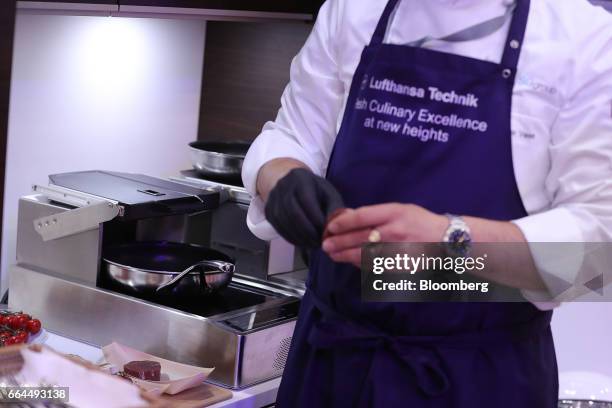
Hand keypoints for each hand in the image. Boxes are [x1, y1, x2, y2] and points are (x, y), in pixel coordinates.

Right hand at [265, 168, 343, 247]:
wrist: (289, 182)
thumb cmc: (315, 189)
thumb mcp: (329, 193)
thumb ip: (334, 209)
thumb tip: (335, 229)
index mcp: (301, 178)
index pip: (307, 201)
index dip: (317, 220)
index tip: (327, 233)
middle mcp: (283, 186)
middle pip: (294, 214)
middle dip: (308, 232)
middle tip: (320, 243)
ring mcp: (273, 199)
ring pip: (285, 223)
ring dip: (300, 238)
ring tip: (313, 245)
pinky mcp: (268, 211)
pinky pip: (279, 228)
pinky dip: (292, 238)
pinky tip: (302, 242)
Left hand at [321, 203, 446, 265]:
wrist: (446, 241)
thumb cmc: (420, 221)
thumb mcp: (400, 209)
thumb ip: (376, 213)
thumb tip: (348, 217)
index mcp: (394, 212)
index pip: (361, 217)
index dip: (342, 223)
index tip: (331, 227)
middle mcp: (394, 231)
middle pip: (359, 237)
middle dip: (339, 242)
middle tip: (325, 245)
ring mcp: (397, 250)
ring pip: (363, 254)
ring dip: (345, 255)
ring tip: (333, 254)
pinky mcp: (399, 266)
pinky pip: (374, 266)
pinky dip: (359, 264)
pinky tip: (350, 262)